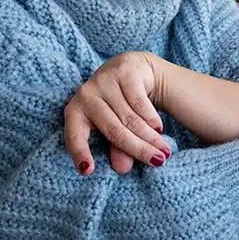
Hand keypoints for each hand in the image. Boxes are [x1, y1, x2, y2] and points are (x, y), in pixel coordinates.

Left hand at [64, 52, 170, 175]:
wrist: (133, 68)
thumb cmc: (118, 103)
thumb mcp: (113, 126)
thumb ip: (116, 148)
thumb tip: (123, 169)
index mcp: (75, 111)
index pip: (74, 136)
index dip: (80, 153)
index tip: (88, 171)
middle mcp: (86, 94)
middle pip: (114, 130)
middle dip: (138, 149)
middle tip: (157, 162)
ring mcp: (105, 81)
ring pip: (130, 118)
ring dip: (150, 137)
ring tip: (164, 151)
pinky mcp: (124, 72)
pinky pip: (140, 103)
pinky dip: (151, 118)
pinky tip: (159, 129)